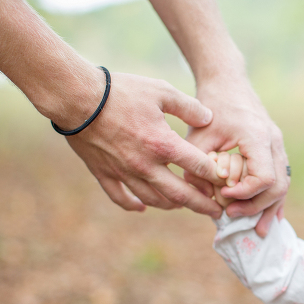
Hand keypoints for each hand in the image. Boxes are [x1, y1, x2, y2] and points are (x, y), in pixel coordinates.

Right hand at [62, 72, 223, 217]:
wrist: (76, 97)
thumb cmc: (121, 91)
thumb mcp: (161, 91)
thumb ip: (189, 107)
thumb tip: (209, 119)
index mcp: (163, 144)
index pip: (198, 167)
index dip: (216, 176)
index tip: (227, 181)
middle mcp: (146, 165)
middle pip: (180, 194)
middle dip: (202, 205)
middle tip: (217, 213)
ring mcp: (124, 173)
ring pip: (154, 200)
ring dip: (173, 206)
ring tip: (184, 205)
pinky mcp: (104, 174)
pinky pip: (121, 198)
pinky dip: (134, 205)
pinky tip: (143, 208)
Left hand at [183, 76, 288, 235]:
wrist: (227, 82)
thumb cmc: (210, 106)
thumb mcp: (198, 134)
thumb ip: (197, 165)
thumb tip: (200, 196)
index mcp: (257, 136)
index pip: (264, 177)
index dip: (245, 194)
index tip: (223, 195)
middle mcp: (273, 141)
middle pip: (279, 186)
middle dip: (256, 206)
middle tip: (231, 215)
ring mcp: (278, 145)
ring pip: (284, 184)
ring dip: (269, 208)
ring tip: (256, 231)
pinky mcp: (275, 150)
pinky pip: (281, 178)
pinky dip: (274, 199)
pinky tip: (269, 218)